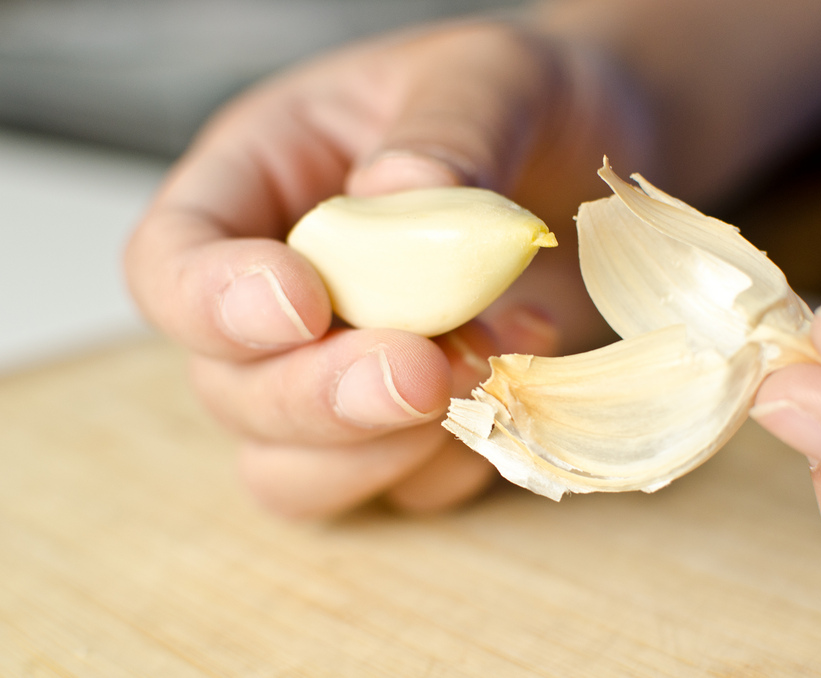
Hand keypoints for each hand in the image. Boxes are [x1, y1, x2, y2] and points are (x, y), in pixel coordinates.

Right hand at [124, 17, 646, 517]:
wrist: (594, 159)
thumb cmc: (523, 103)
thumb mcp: (492, 76)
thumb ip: (447, 129)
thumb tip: (396, 197)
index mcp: (259, 187)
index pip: (171, 262)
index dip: (212, 302)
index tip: (307, 303)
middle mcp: (285, 299)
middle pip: (230, 389)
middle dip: (320, 396)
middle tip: (423, 369)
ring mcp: (342, 375)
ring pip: (294, 470)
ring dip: (383, 448)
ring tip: (490, 363)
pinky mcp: (412, 430)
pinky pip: (402, 490)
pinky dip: (459, 461)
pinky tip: (525, 376)